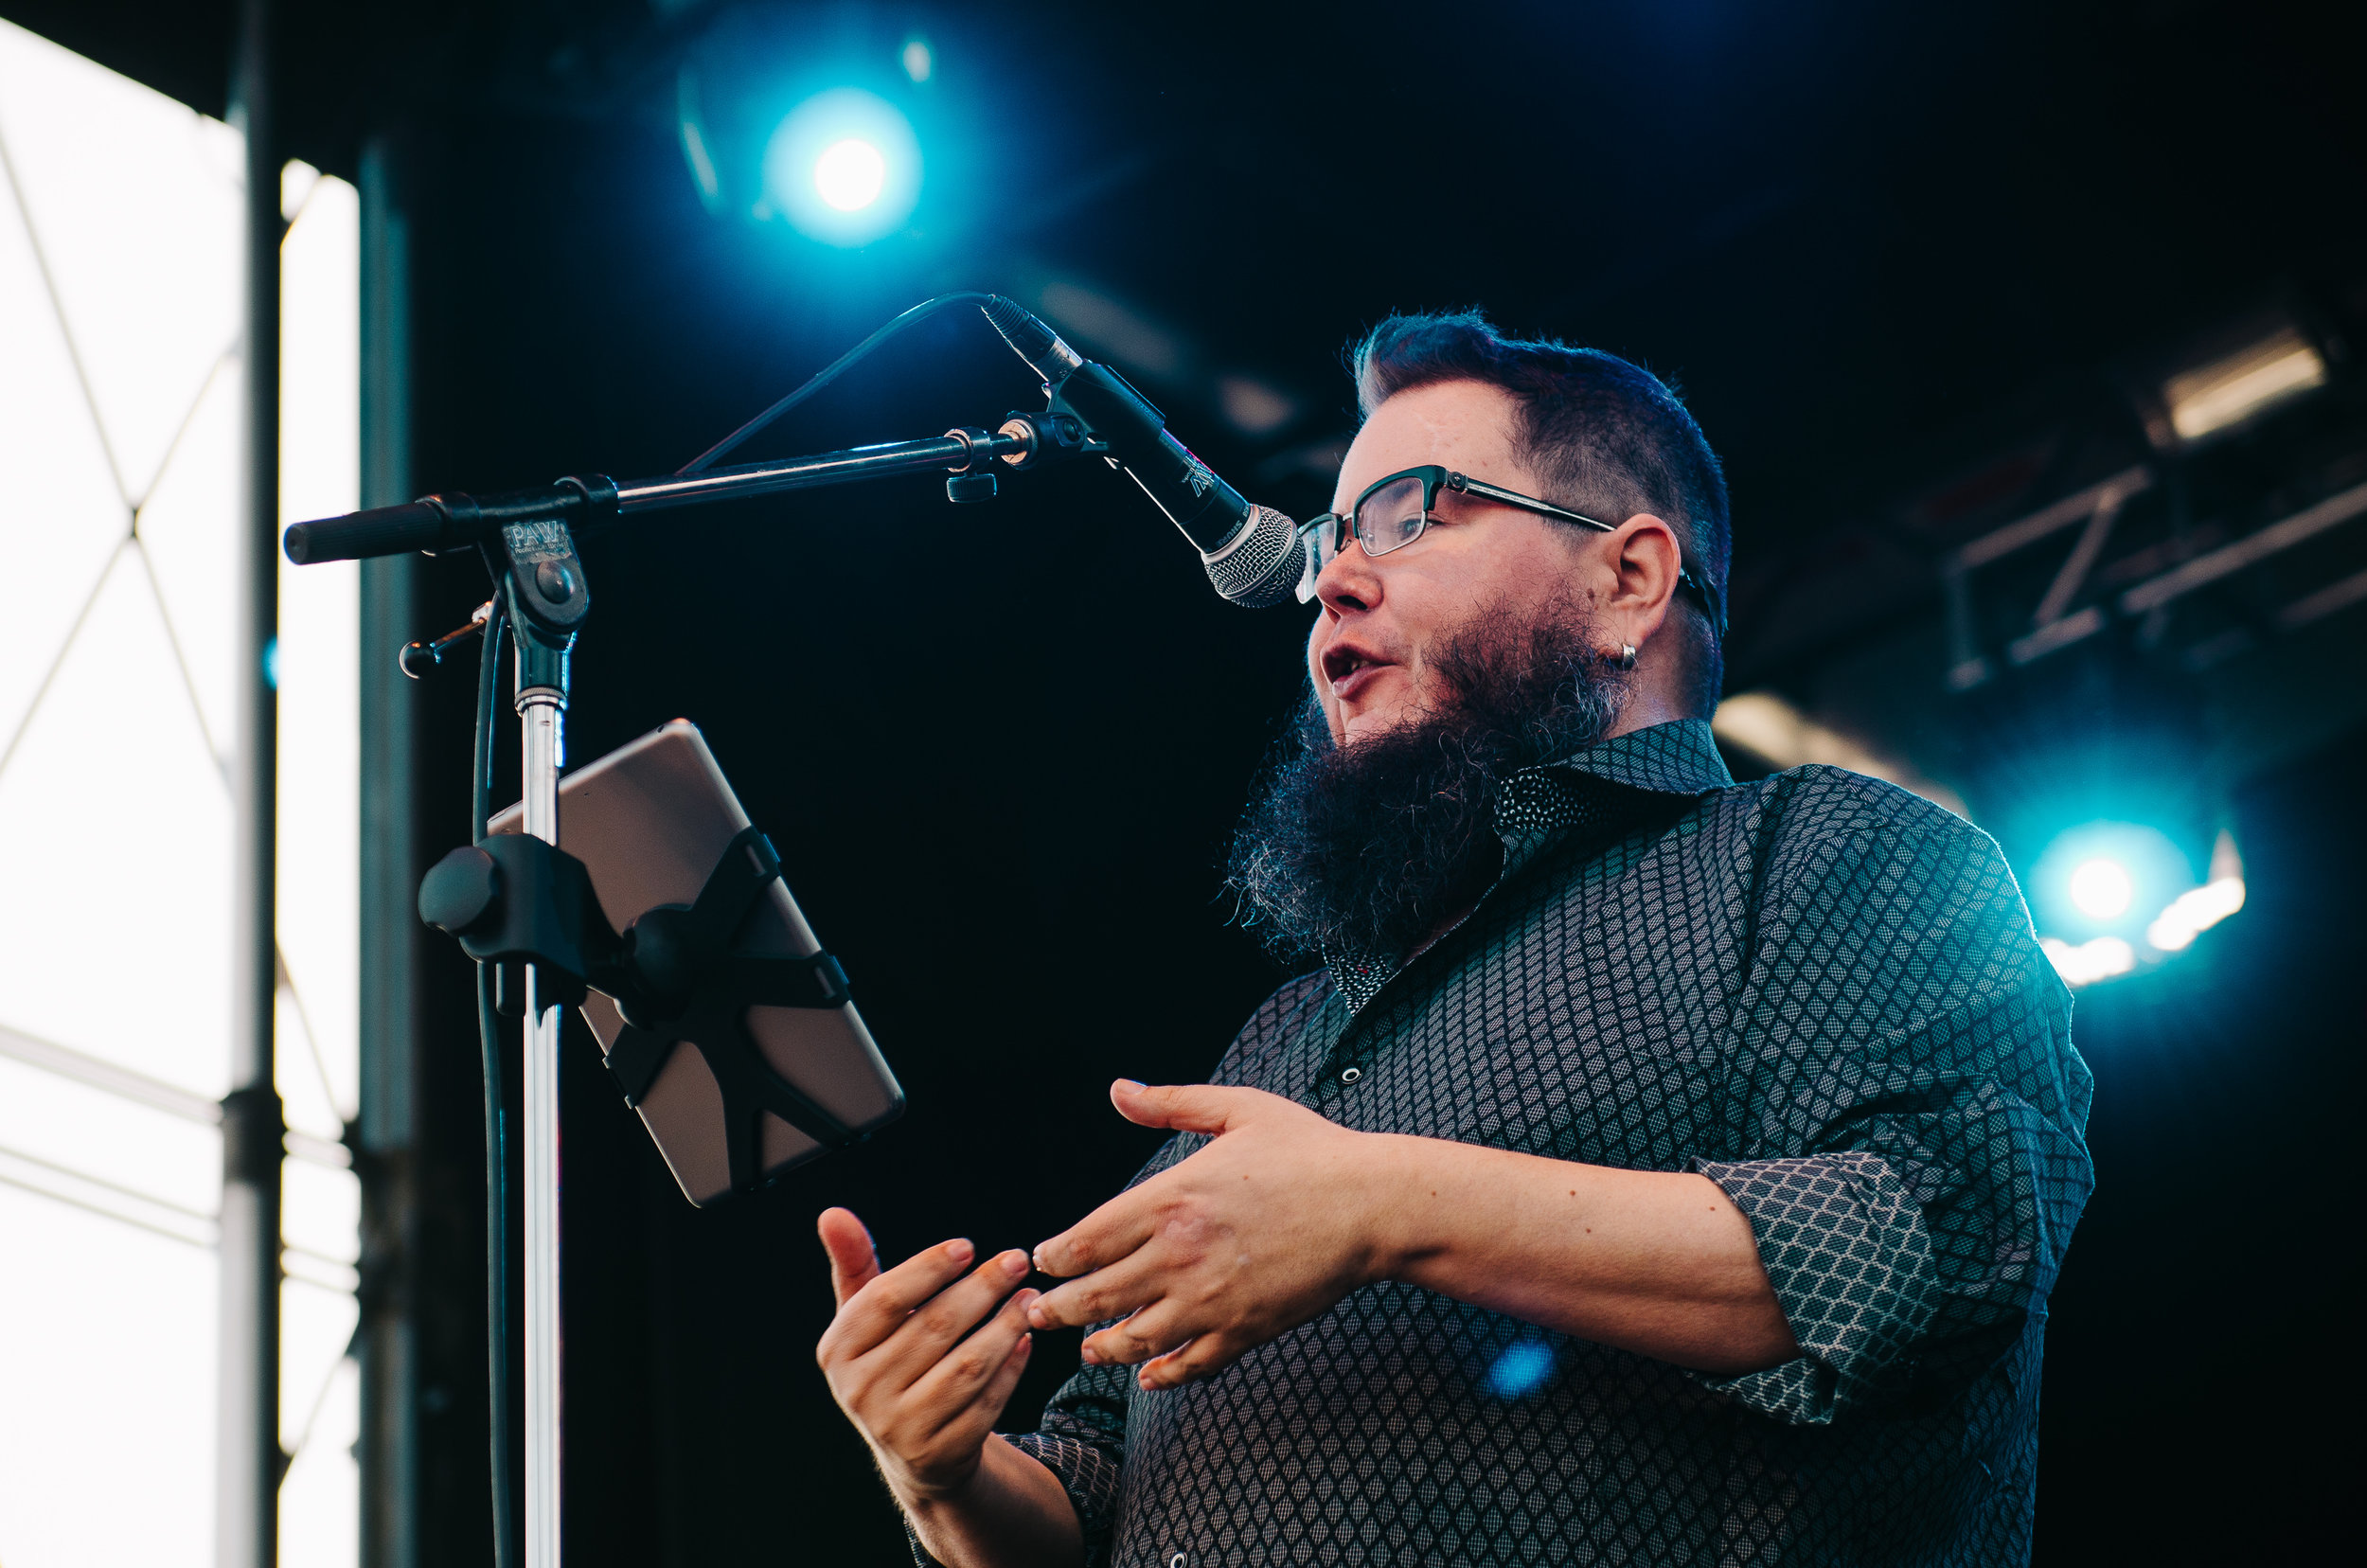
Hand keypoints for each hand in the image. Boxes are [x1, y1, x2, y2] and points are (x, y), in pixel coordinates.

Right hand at [814, 1208, 1038, 1507]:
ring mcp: (900, 1428)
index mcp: (837, 1351)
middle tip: (1017, 1260)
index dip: (929, 1268)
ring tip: (1029, 1297)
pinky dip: (1011, 1368)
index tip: (968, 1247)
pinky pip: (987, 1401)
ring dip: (1005, 1325)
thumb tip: (832, 1213)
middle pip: (933, 1327)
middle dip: (982, 1288)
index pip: (885, 1298)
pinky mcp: (940, 1452)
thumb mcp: (865, 1318)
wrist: (909, 1448)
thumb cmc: (889, 1361)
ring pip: (966, 1365)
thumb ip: (854, 1264)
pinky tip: (1025, 1339)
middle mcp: (861, 1392)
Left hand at [1026, 1080, 1395, 1390]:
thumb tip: (1119, 1089)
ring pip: (1134, 1338)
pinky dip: (1161, 1375)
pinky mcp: (1244, 1331)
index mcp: (1172, 1198)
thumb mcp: (1237, 1110)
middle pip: (1096, 1295)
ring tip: (1086, 1347)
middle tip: (1036, 1313)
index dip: (1056, 1257)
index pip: (1088, 1239)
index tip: (1043, 1261)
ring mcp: (1212, 1300)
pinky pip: (1190, 1364)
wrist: (1373, 1205)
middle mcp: (1181, 1255)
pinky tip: (1146, 1374)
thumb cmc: (1308, 1151)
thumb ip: (1171, 1102)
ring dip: (1100, 1346)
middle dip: (1058, 1308)